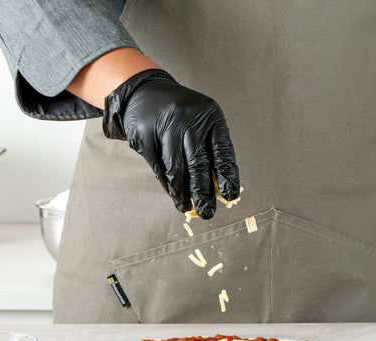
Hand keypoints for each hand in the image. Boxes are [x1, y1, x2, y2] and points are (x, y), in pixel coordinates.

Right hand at [103, 69, 239, 218]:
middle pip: (198, 164)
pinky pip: (159, 169)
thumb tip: (219, 190)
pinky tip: (175, 196)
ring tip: (188, 208)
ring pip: (177, 170)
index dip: (226, 176)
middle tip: (208, 213)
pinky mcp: (145, 137)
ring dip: (183, 194)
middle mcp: (188, 120)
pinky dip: (168, 186)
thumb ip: (211, 151)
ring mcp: (165, 127)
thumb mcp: (202, 123)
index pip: (222, 151)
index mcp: (210, 116)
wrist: (144, 92)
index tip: (230, 196)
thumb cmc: (181, 116)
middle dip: (203, 193)